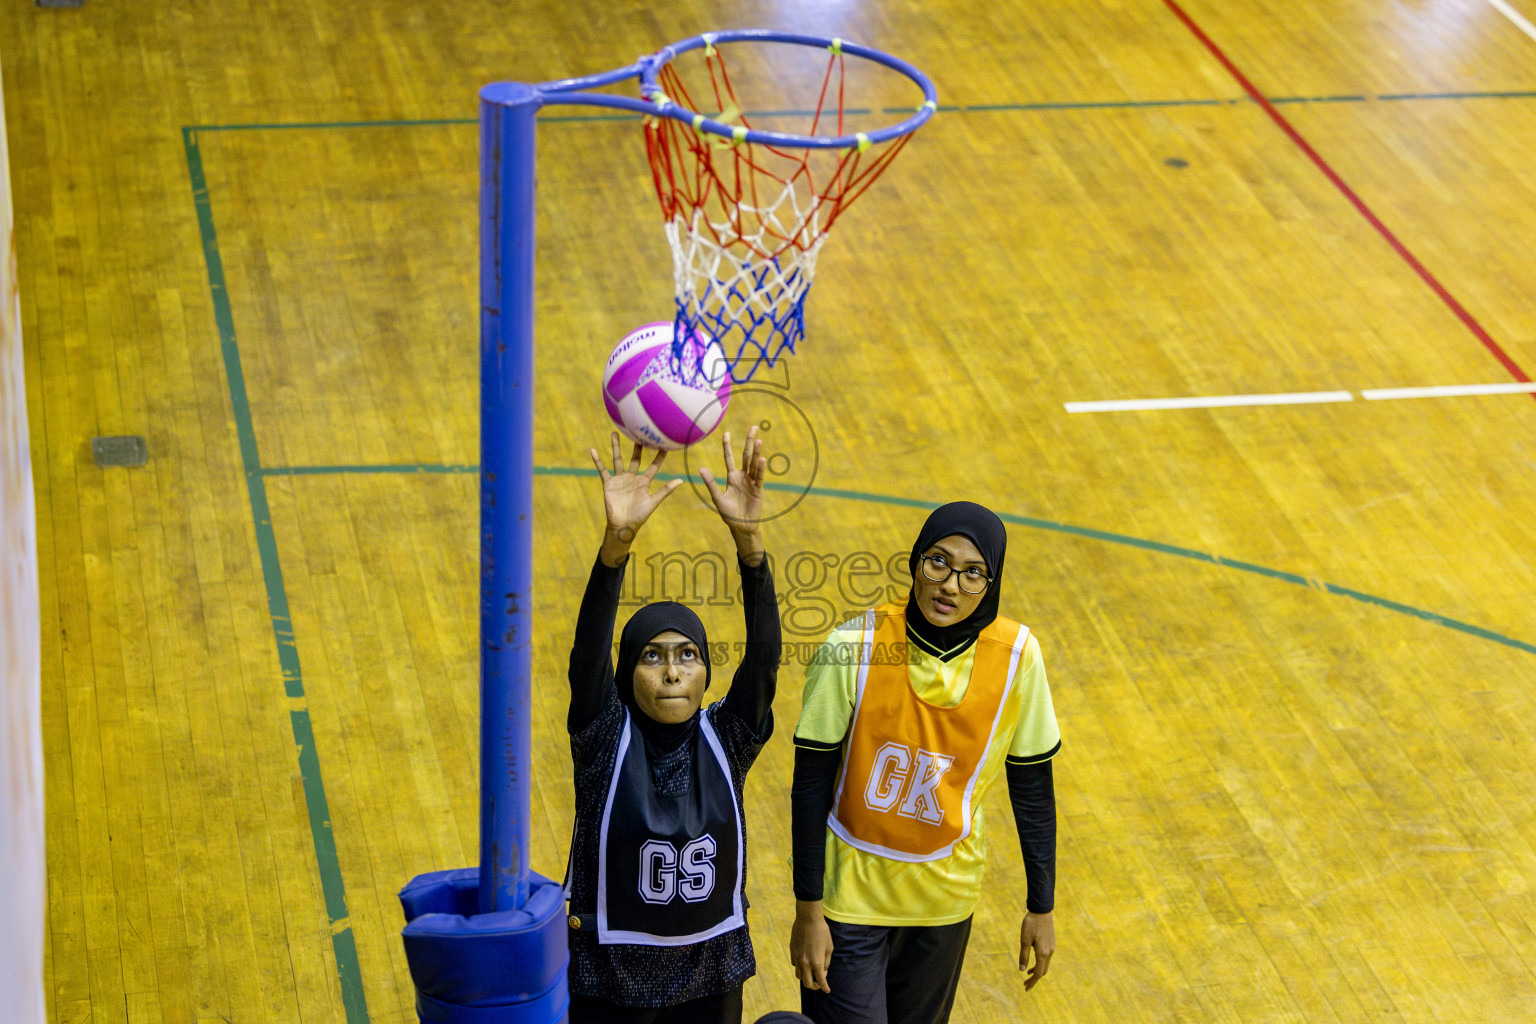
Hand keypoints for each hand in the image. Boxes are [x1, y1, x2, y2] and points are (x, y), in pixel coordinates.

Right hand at [590, 433, 681, 565]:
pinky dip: (597, 460)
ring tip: (615, 432)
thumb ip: (665, 490)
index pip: (653, 466)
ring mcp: (620, 480)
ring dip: (616, 447)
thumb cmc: (639, 516)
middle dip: (637, 446)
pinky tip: (593, 450)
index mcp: (644, 482)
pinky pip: (602, 469)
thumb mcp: (653, 501)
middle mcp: (632, 478)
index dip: (659, 456)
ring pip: (618, 459)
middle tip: (639, 432)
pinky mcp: (608, 483)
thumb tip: (681, 480)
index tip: (664, 443)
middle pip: (635, 458)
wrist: (623, 525)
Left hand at [698, 427, 765, 562]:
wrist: (741, 526)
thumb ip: (710, 483)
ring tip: (759, 440)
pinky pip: (759, 478)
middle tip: (753, 427)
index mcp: (732, 477)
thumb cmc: (728, 514)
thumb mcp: (717, 498)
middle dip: (749, 442)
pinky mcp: (758, 490)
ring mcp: (752, 482)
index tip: (726, 432)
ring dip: (756, 453)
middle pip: (746, 456)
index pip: (729, 458)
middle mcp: (743, 477)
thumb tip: (700, 468)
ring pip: (754, 464)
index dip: (728, 446)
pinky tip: (762, 460)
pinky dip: (760, 469)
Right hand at [789, 900, 832, 992]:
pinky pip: (795, 965)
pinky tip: (806, 961)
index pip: (820, 981)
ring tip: (812, 972)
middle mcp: (805, 963)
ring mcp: (797, 958)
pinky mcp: (792, 952)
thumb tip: (823, 970)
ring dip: (806, 977)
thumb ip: (826, 962)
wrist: (808, 918)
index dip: (824, 987)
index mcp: (816, 962)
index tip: (827, 990)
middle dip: (814, 986)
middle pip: (807, 983)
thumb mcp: (829, 948)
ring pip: (799, 976)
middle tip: (819, 983)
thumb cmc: (822, 932)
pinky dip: (801, 967)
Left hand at [1019, 910, 1053, 990]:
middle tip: (1025, 983)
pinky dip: (1040, 963)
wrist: (1041, 911)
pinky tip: (1033, 962)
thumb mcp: (1024, 940)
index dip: (1032, 982)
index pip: (1039, 973)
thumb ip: (1023, 955)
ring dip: (1037, 971)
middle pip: (1043, 971)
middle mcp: (1050, 952)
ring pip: (1045, 964)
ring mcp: (1052, 948)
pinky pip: (1046, 958)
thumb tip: (1022, 970)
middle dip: (1034, 979)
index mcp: (1043, 953)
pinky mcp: (1051, 943)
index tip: (1025, 988)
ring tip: (1027, 974)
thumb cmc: (1031, 924)